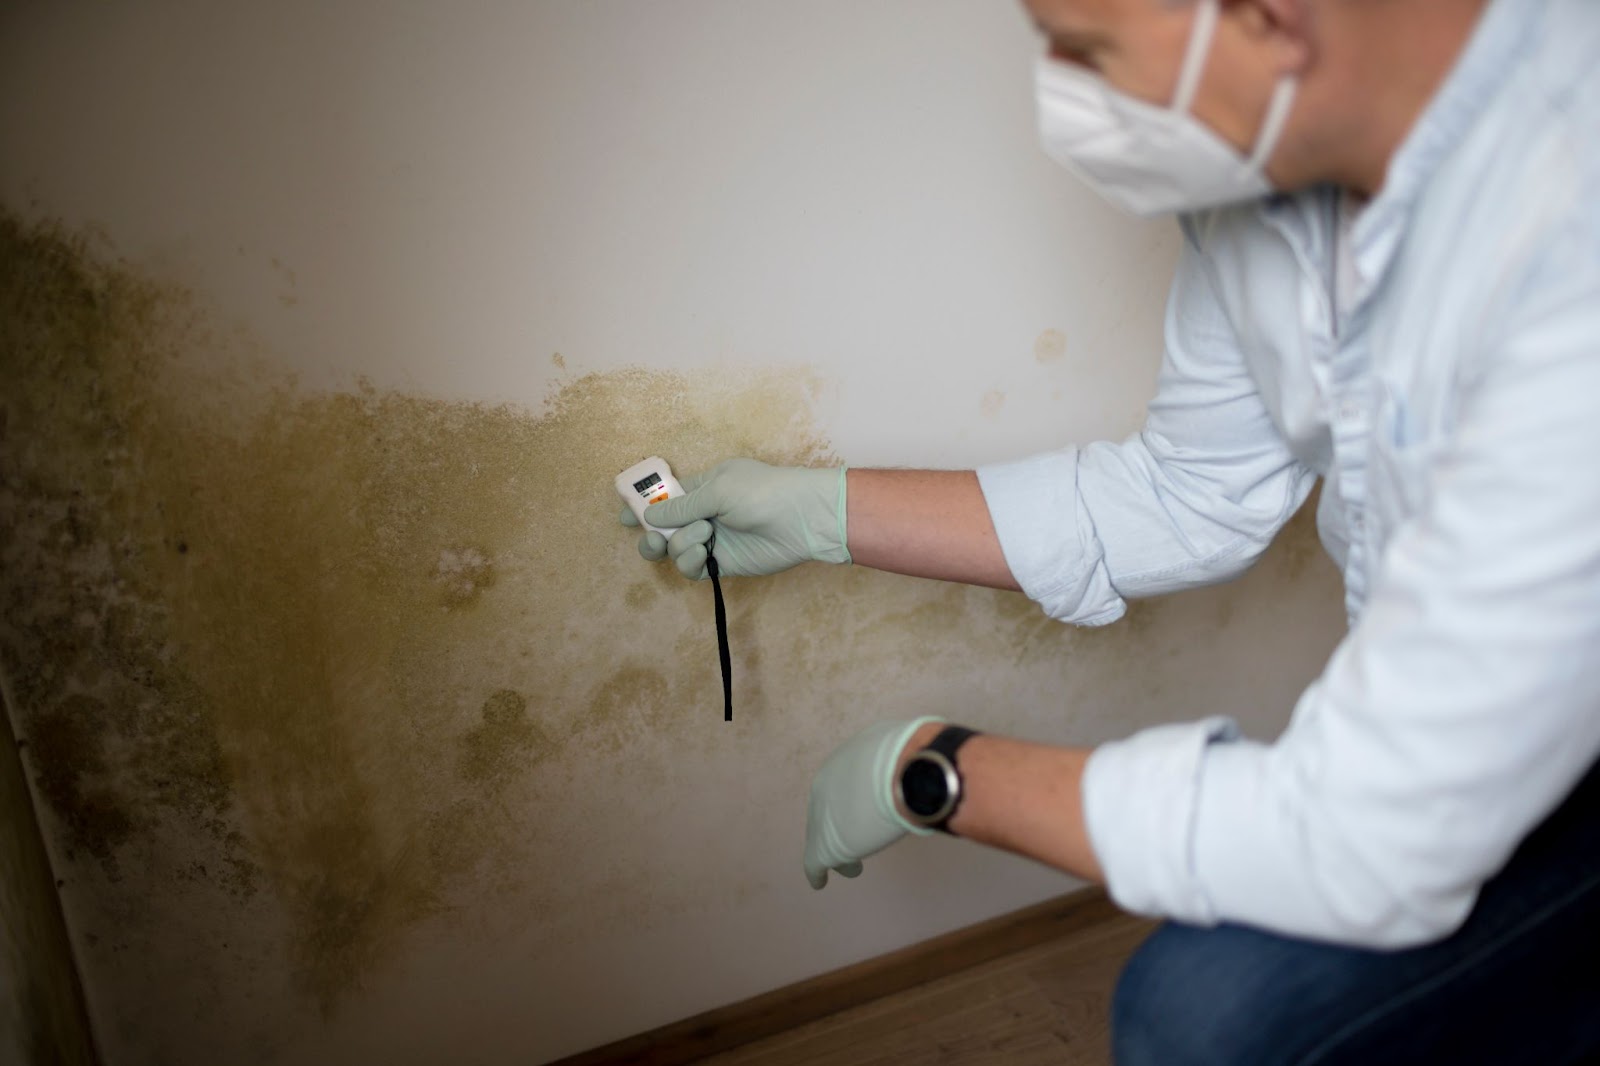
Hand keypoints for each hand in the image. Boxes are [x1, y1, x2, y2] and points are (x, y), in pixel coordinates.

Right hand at [618, 459, 850, 579]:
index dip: (643, 504)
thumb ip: (682, 507)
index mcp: (703, 486)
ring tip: (704, 536)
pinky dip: (690, 562)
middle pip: (663, 528)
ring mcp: (712, 538)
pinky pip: (691, 568)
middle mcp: (704, 513)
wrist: (804, 520)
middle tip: (654, 539)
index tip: (623, 516)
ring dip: (680, 545)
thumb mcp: (718, 490)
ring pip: (674, 550)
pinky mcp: (722, 562)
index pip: (665, 495)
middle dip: (652, 534)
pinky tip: (704, 554)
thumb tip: (649, 517)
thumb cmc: (765, 493)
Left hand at [804, 717, 942, 889]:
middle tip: (860, 837)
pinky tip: (821, 882)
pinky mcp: (824, 846)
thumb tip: (924, 761)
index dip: (856, 800)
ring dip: (840, 850)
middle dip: (843, 823)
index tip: (869, 811)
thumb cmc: (911, 759)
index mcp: (843, 762)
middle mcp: (824, 787)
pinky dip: (818, 873)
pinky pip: (816, 863)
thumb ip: (901, 758)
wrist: (904, 775)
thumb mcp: (903, 748)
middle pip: (829, 810)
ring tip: (852, 866)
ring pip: (824, 837)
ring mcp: (821, 816)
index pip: (844, 785)